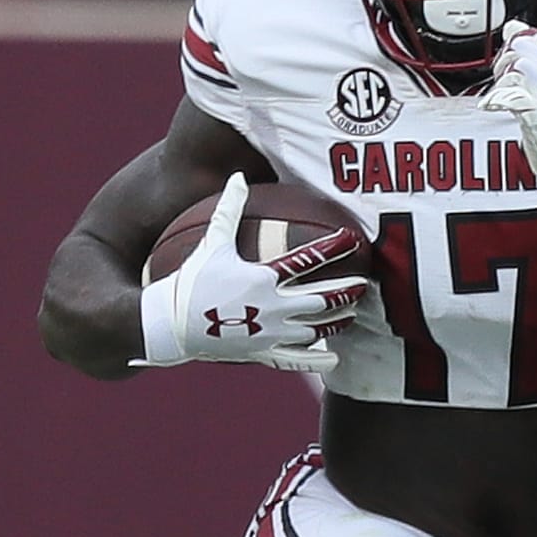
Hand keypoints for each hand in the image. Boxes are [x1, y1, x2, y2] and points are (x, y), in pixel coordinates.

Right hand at [135, 173, 366, 374]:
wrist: (171, 325)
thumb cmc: (190, 280)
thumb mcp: (211, 243)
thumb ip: (227, 209)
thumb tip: (238, 176)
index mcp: (263, 279)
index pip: (307, 260)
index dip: (333, 247)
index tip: (352, 237)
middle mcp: (272, 309)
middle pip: (321, 300)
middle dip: (347, 290)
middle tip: (365, 282)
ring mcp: (269, 335)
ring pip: (315, 331)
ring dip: (337, 322)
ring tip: (352, 315)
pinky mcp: (262, 354)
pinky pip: (296, 360)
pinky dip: (317, 360)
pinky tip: (335, 358)